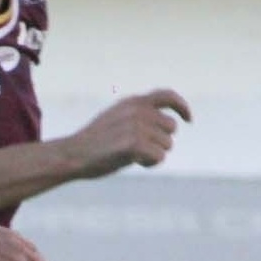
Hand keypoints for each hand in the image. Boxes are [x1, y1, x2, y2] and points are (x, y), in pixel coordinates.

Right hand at [66, 89, 190, 178]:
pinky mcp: (135, 144)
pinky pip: (159, 157)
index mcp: (132, 102)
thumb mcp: (115, 118)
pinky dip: (150, 163)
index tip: (189, 120)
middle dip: (160, 141)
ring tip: (130, 155)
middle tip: (139, 149)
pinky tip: (133, 162)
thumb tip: (168, 121)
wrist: (72, 154)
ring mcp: (136, 126)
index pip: (167, 96)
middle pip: (171, 128)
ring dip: (154, 153)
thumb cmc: (93, 142)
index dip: (182, 107)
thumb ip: (138, 115)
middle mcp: (137, 110)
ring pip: (167, 144)